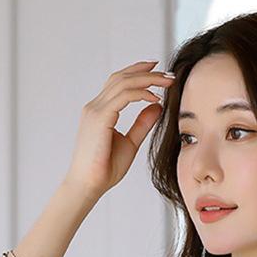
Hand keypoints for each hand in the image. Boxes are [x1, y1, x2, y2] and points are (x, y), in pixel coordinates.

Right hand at [63, 59, 173, 201]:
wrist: (88, 185)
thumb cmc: (105, 169)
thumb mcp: (130, 143)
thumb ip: (142, 124)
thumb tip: (157, 107)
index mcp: (100, 111)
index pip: (118, 82)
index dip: (137, 72)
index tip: (157, 70)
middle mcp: (95, 107)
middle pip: (121, 77)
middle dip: (146, 72)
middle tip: (167, 73)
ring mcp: (95, 111)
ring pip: (123, 83)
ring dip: (147, 79)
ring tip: (166, 82)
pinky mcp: (100, 118)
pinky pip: (123, 97)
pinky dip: (141, 94)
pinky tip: (155, 98)